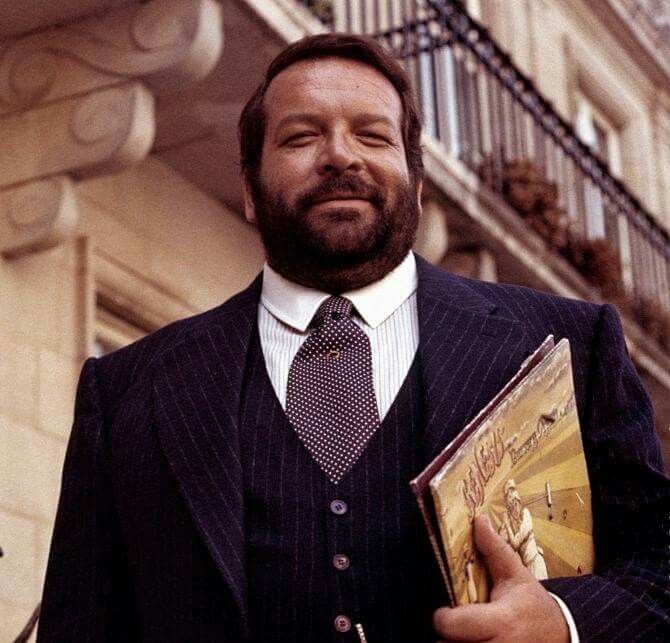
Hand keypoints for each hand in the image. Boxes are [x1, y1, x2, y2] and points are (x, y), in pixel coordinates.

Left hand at [433, 515, 568, 641]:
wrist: (563, 635)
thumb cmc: (533, 605)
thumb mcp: (516, 574)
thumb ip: (494, 549)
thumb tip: (479, 520)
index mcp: (500, 621)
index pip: (453, 626)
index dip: (443, 618)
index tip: (444, 611)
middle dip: (447, 635)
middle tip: (453, 623)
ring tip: (462, 633)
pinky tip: (471, 639)